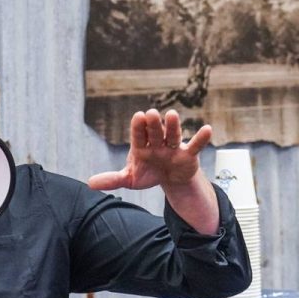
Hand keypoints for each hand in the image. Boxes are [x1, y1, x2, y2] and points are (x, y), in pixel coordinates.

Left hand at [88, 109, 210, 190]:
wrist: (170, 179)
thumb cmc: (148, 173)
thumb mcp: (130, 178)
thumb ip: (112, 179)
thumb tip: (90, 183)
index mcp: (142, 146)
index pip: (139, 135)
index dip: (139, 127)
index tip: (138, 117)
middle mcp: (157, 143)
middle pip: (155, 132)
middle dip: (153, 124)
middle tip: (151, 114)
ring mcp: (173, 147)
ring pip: (173, 135)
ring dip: (173, 126)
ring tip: (172, 114)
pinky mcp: (188, 155)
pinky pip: (196, 145)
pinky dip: (202, 138)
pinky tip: (207, 129)